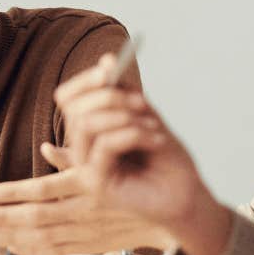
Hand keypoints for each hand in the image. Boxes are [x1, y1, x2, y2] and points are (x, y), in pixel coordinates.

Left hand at [0, 155, 172, 254]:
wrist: (173, 210)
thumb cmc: (142, 176)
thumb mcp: (110, 155)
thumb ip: (74, 156)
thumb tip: (45, 148)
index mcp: (88, 184)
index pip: (42, 191)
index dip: (13, 194)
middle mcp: (86, 210)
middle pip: (36, 218)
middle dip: (3, 221)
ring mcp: (89, 231)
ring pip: (43, 238)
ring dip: (11, 238)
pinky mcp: (93, 245)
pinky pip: (58, 251)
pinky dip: (34, 250)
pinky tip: (14, 248)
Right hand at [52, 62, 233, 254]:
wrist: (186, 194)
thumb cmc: (166, 159)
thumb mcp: (146, 116)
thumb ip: (124, 92)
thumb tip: (107, 60)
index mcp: (88, 132)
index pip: (67, 98)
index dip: (85, 80)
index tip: (110, 67)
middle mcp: (80, 150)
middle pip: (73, 109)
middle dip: (109, 97)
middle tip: (143, 102)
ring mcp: (86, 169)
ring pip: (87, 125)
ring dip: (124, 116)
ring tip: (153, 126)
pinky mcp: (97, 184)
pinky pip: (105, 145)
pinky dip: (133, 134)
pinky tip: (156, 140)